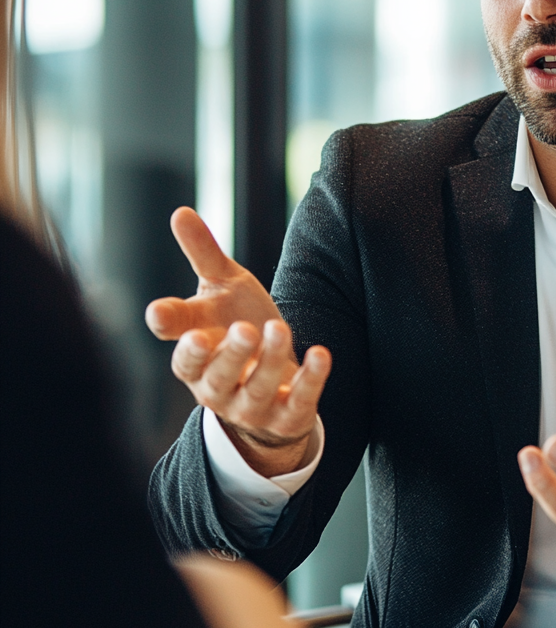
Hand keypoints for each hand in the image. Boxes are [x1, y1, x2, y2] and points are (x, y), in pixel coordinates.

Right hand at [145, 207, 330, 476]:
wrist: (271, 381)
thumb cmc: (237, 326)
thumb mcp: (222, 289)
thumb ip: (204, 256)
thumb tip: (180, 211)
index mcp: (195, 360)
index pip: (179, 353)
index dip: (173, 336)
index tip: (162, 315)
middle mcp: (216, 388)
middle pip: (215, 377)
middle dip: (230, 354)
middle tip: (245, 329)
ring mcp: (250, 406)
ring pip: (254, 391)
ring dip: (270, 361)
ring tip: (279, 328)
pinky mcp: (286, 416)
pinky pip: (297, 404)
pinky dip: (310, 380)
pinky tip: (320, 352)